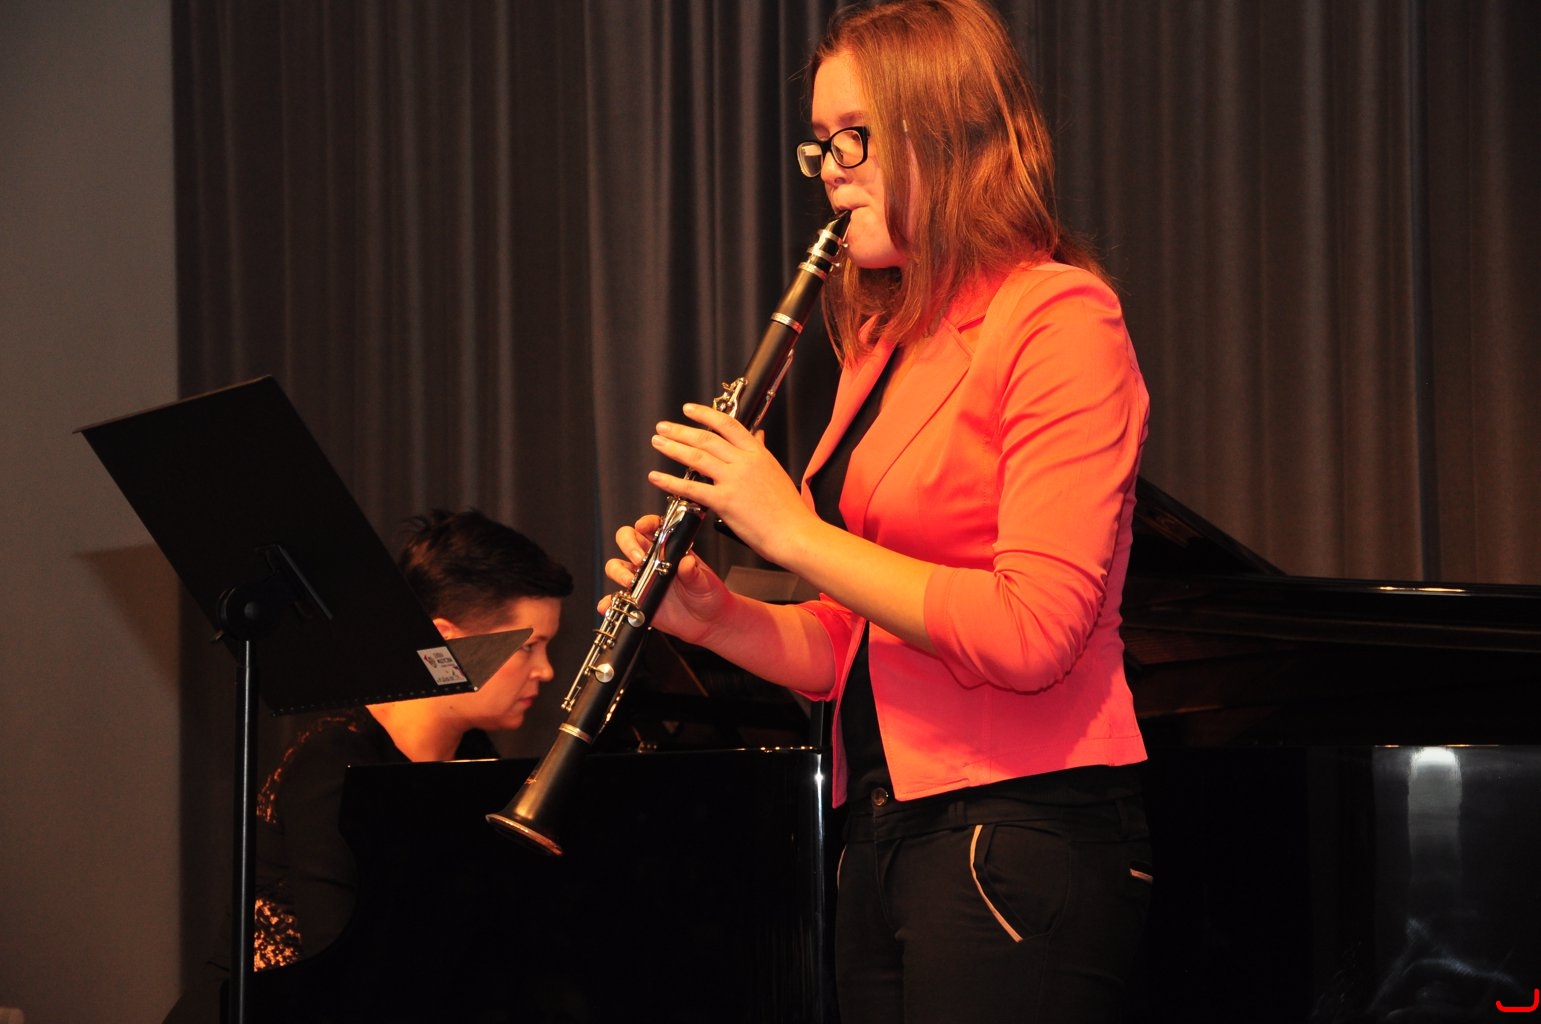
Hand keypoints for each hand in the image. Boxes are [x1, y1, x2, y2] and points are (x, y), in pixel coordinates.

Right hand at [602, 514, 731, 645]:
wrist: (708, 622)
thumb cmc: (708, 595)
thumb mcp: (705, 582)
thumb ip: (694, 572)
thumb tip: (686, 562)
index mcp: (669, 549)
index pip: (652, 527)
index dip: (645, 523)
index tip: (643, 526)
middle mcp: (651, 561)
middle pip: (627, 540)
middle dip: (628, 545)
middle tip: (639, 559)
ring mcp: (641, 580)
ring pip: (617, 566)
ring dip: (618, 571)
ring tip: (630, 582)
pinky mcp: (636, 600)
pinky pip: (616, 599)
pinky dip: (609, 601)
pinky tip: (610, 604)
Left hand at [647, 403, 815, 564]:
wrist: (796, 534)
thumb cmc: (789, 510)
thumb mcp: (777, 472)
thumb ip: (762, 452)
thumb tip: (758, 436)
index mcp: (758, 454)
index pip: (728, 425)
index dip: (705, 414)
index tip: (688, 409)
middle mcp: (745, 463)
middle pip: (707, 438)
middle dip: (681, 430)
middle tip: (663, 427)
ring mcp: (734, 481)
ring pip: (697, 457)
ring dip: (673, 448)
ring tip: (658, 442)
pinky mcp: (725, 501)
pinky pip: (691, 489)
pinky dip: (670, 482)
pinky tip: (657, 477)